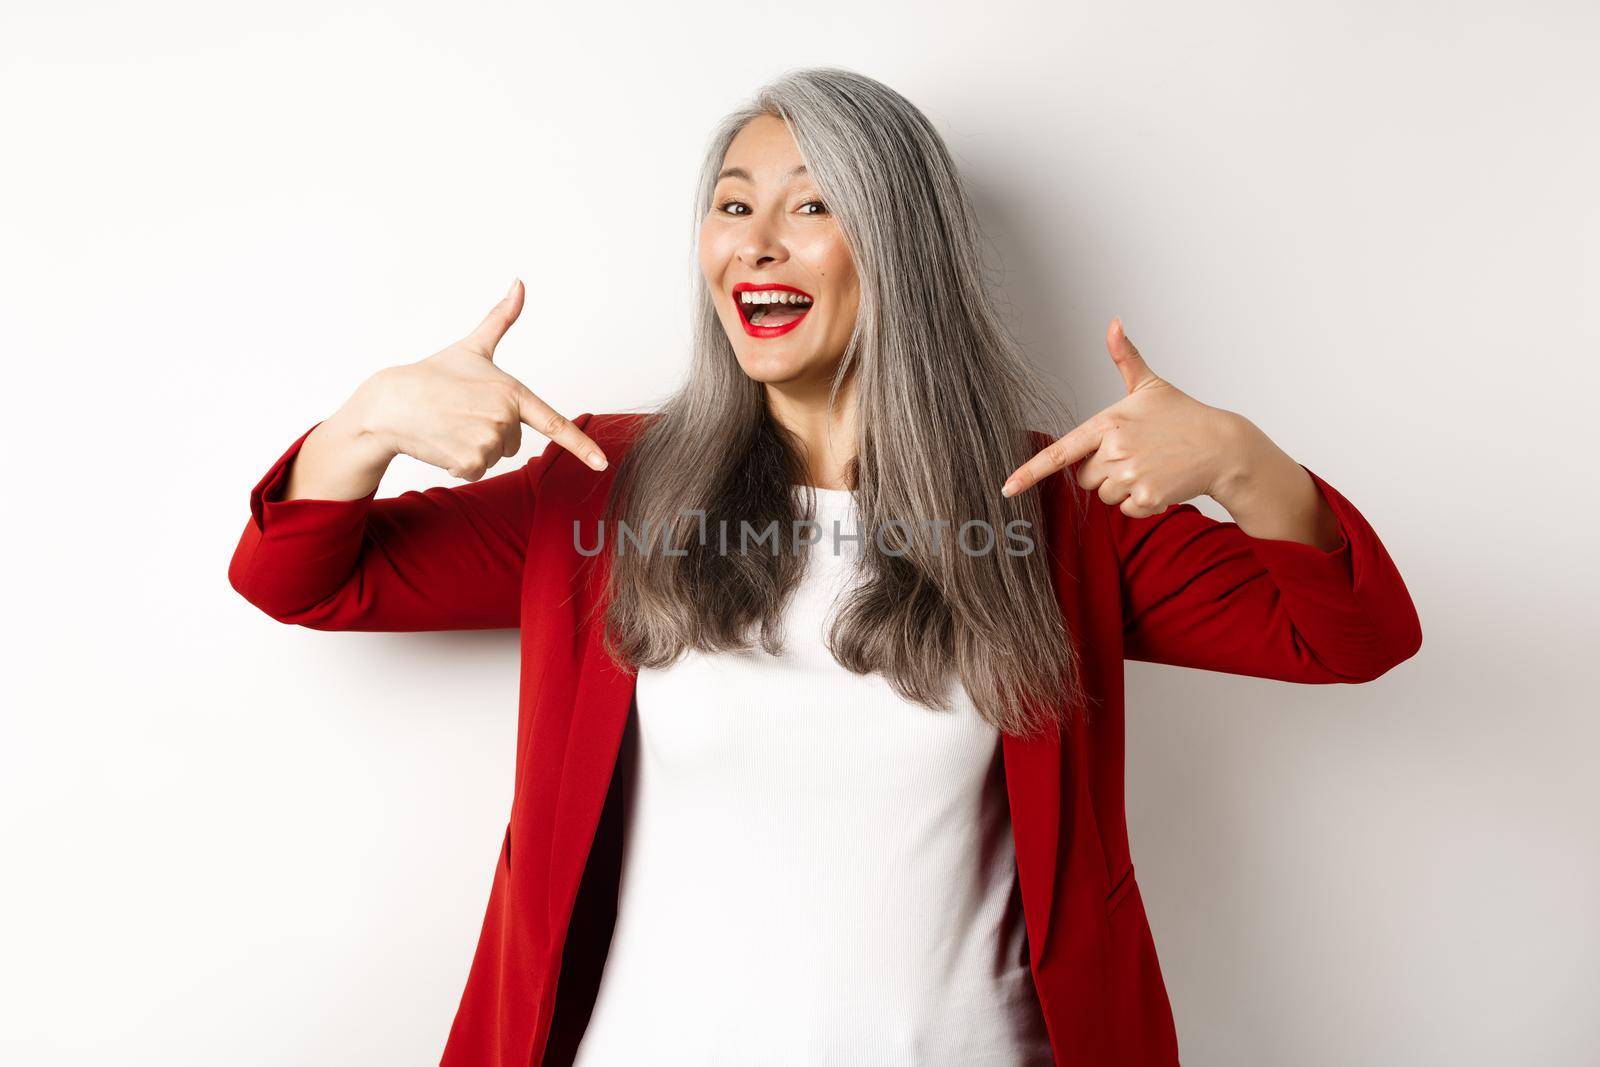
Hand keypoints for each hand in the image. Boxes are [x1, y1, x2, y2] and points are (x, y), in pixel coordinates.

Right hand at [340, 279, 607, 480]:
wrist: (390, 403)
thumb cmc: (432, 375)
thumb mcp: (472, 347)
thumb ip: (501, 319)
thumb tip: (519, 283)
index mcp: (511, 392)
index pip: (553, 423)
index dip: (581, 446)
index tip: (602, 464)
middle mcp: (504, 418)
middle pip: (512, 442)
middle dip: (490, 432)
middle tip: (460, 412)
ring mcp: (487, 441)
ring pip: (494, 457)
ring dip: (472, 447)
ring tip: (449, 425)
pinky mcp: (469, 462)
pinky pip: (475, 471)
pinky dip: (459, 462)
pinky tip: (442, 441)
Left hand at [1000, 318, 1243, 517]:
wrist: (1223, 447)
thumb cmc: (1184, 416)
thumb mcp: (1150, 385)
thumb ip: (1125, 357)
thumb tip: (1113, 323)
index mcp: (1108, 422)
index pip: (1060, 451)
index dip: (1030, 471)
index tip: (1006, 487)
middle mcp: (1115, 448)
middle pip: (1084, 478)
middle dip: (1104, 471)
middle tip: (1136, 455)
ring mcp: (1130, 474)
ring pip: (1104, 495)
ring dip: (1123, 488)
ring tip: (1151, 466)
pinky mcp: (1147, 496)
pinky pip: (1126, 510)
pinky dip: (1141, 503)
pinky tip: (1161, 482)